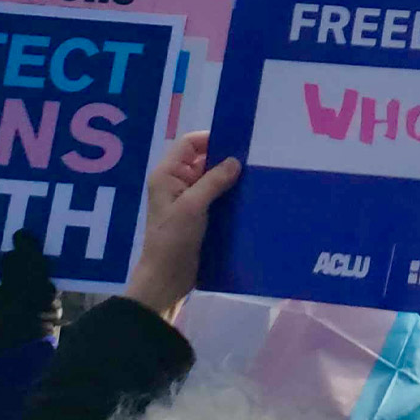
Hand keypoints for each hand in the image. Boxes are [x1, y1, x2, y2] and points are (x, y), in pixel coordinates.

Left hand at [126, 132, 240, 317]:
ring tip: (253, 178)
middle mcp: (175, 183)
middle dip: (223, 159)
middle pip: (201, 160)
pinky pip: (214, 197)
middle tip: (251, 161)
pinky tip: (246, 199)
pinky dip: (228, 196)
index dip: (210, 140)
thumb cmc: (173, 239)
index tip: (236, 143)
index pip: (189, 145)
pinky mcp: (197, 216)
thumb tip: (235, 161)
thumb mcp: (193, 206)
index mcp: (167, 174)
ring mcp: (186, 200)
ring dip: (228, 179)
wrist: (166, 279)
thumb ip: (213, 181)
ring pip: (210, 180)